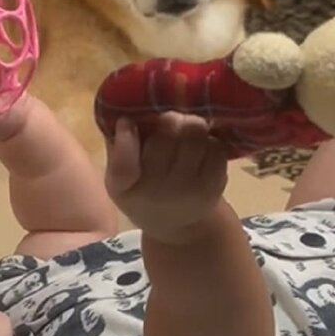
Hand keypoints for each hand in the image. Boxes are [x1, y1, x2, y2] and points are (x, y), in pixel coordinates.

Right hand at [104, 112, 227, 243]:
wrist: (177, 224)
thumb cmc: (142, 192)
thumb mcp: (119, 179)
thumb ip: (119, 148)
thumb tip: (127, 111)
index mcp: (124, 186)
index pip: (123, 164)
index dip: (125, 138)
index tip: (127, 121)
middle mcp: (156, 191)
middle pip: (167, 134)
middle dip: (168, 120)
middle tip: (166, 122)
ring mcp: (188, 189)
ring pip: (195, 133)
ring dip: (190, 126)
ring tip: (183, 135)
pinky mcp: (215, 185)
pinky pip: (216, 147)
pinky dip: (209, 140)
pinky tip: (199, 149)